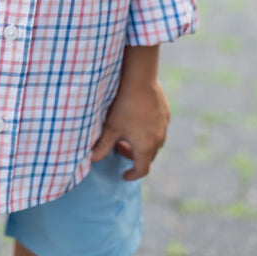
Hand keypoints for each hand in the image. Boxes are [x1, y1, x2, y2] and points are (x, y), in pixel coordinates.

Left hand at [90, 46, 169, 179]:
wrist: (140, 80)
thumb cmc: (124, 105)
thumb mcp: (110, 127)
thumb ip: (101, 146)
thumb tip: (91, 160)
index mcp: (145, 147)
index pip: (142, 170)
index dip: (132, 175)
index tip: (124, 175)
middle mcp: (158, 140)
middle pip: (148, 157)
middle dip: (134, 157)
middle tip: (119, 149)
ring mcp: (164, 126)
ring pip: (155, 143)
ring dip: (143, 144)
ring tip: (128, 134)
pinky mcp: (166, 114)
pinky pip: (159, 129)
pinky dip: (149, 131)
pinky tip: (138, 119)